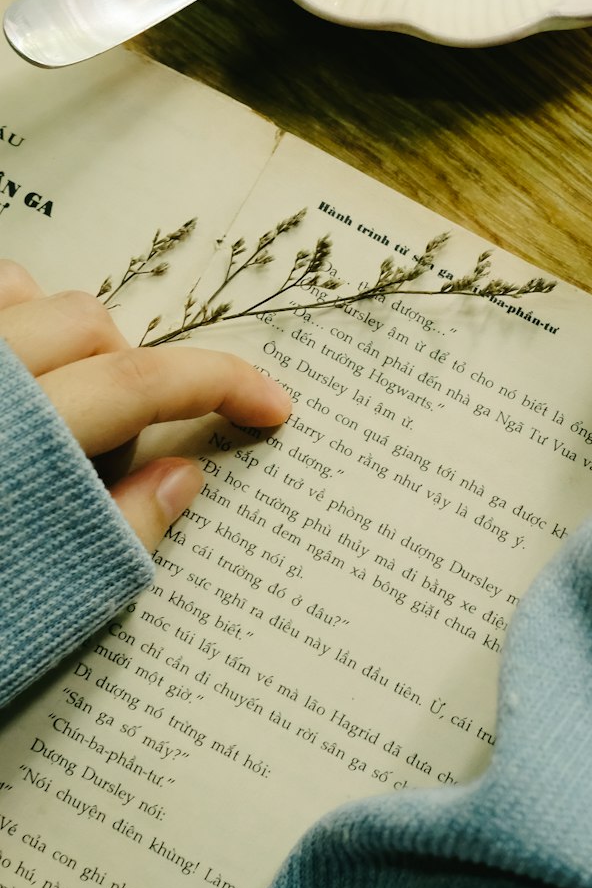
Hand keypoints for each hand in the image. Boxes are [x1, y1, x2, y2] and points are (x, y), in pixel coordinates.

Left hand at [0, 261, 291, 550]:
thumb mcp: (43, 596)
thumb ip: (118, 531)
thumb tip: (184, 478)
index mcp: (20, 439)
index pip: (140, 383)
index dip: (221, 384)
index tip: (270, 405)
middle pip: (88, 325)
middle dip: (125, 369)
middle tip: (113, 443)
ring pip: (24, 291)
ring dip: (62, 335)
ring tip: (58, 398)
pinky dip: (15, 321)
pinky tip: (18, 375)